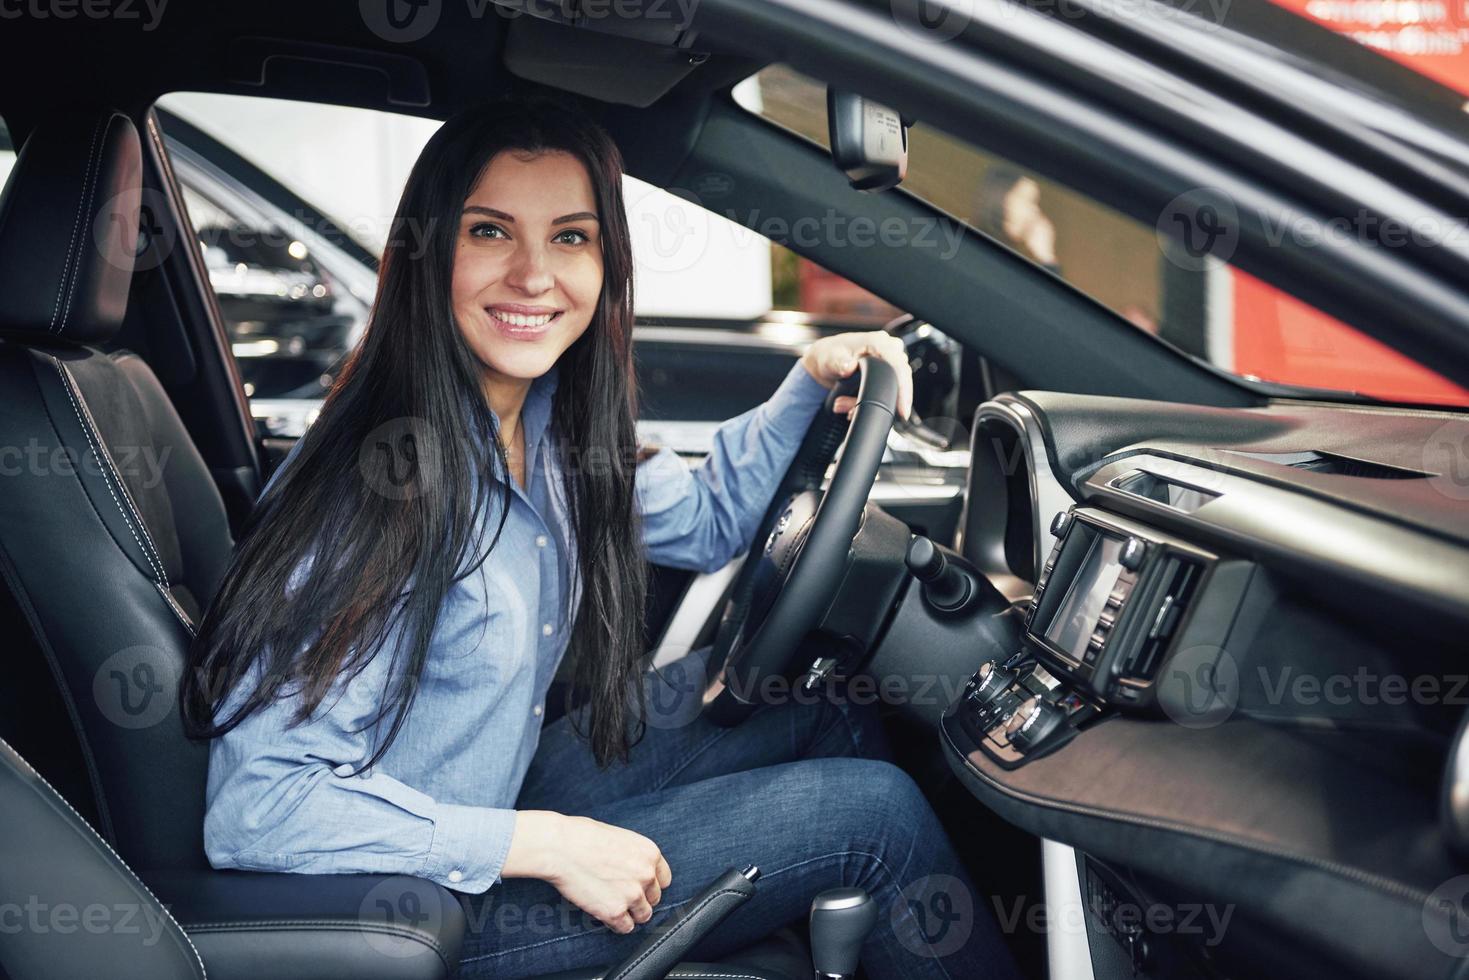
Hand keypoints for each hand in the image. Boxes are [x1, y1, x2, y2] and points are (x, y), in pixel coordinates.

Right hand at [502, 810, 671, 933]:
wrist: (560, 847)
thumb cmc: (582, 837)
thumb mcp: (620, 838)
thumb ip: (634, 856)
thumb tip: (636, 869)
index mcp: (650, 853)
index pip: (664, 880)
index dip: (650, 885)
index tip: (641, 888)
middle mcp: (646, 875)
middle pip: (654, 899)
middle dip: (640, 899)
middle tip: (622, 897)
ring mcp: (632, 895)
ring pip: (643, 916)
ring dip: (630, 914)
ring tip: (613, 906)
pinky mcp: (615, 912)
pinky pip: (625, 927)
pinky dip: (616, 925)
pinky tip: (605, 915)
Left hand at [800, 330, 913, 420]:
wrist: (827, 360)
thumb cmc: (829, 356)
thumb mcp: (829, 359)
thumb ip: (838, 363)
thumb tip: (849, 367)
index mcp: (878, 342)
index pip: (898, 365)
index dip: (903, 388)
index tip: (902, 410)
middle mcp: (889, 350)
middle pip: (900, 381)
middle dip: (880, 401)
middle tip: (853, 412)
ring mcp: (891, 361)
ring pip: (893, 389)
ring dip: (871, 403)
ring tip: (845, 408)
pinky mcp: (889, 372)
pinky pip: (888, 392)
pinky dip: (872, 403)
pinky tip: (852, 407)